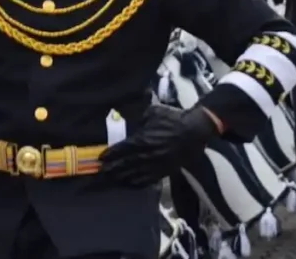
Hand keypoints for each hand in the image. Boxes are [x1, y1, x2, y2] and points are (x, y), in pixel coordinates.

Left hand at [99, 104, 217, 186]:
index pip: (121, 149)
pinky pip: (148, 179)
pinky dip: (137, 182)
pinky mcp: (164, 171)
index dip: (110, 154)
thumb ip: (138, 117)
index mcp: (142, 140)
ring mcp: (155, 165)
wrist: (194, 132)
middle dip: (112, 168)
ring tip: (112, 179)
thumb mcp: (153, 112)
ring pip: (135, 174)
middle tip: (102, 172)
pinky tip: (130, 183)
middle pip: (125, 164)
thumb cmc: (173, 119)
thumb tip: (125, 117)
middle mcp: (147, 155)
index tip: (101, 158)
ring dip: (122, 177)